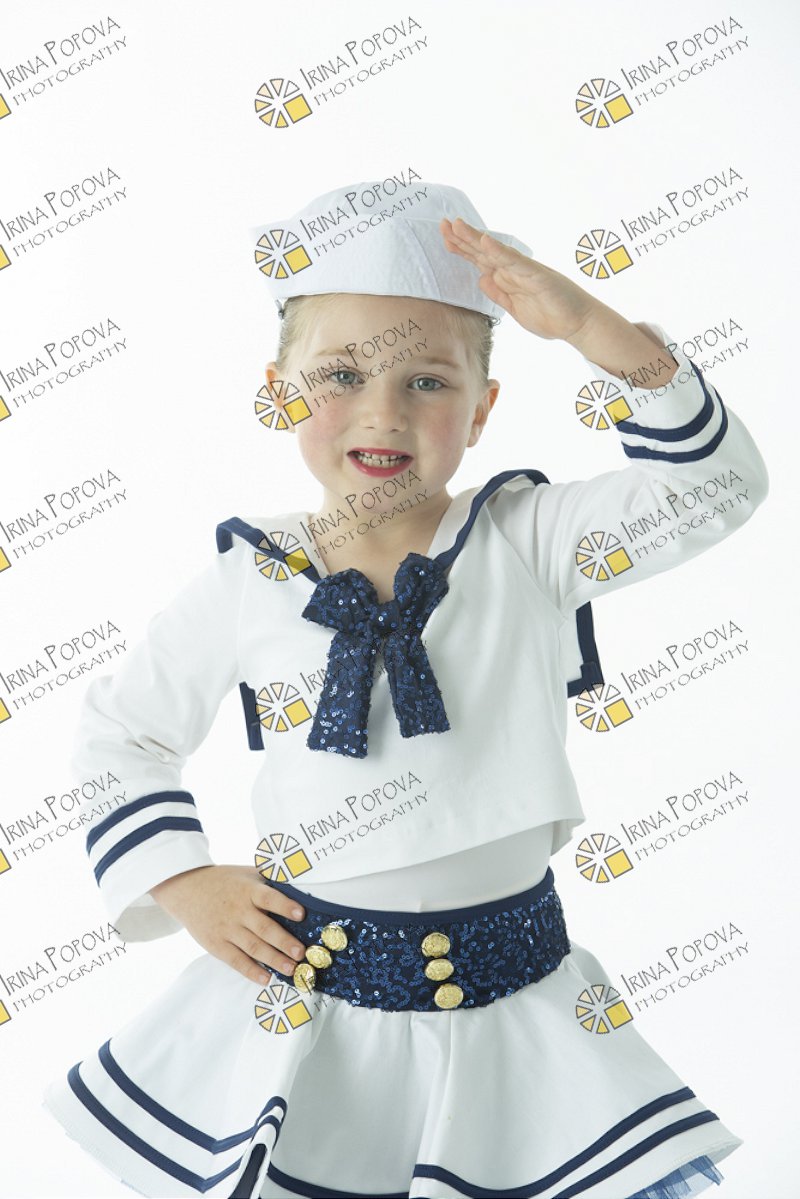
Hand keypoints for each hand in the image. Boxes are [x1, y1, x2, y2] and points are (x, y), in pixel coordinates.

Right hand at [149, 864, 306, 984]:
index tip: (301, 914)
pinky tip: (266, 979)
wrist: (187, 889)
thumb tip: (300, 886)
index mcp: (248, 890)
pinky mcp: (216, 944)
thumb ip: (269, 880)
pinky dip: (251, 971)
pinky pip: (236, 960)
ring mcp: (226, 929)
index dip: (284, 906)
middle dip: (284, 941)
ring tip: (291, 969)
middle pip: (264, 928)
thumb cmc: (225, 881)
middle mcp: (238, 910)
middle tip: (301, 953)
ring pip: (253, 947)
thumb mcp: (246, 874)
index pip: (269, 897)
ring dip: (273, 959)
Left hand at [440, 216, 598, 341]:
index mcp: (506, 278)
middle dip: (461, 238)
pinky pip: (514, 262)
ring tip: (457, 226)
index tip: (444, 238)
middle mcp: (513, 270)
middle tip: (442, 223)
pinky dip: (499, 251)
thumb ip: (498, 294)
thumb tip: (482, 279)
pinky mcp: (536, 275)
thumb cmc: (550, 315)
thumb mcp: (514, 308)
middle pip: (482, 251)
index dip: (461, 249)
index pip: (479, 260)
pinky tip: (485, 242)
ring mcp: (524, 271)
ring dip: (475, 238)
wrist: (578, 323)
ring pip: (495, 251)